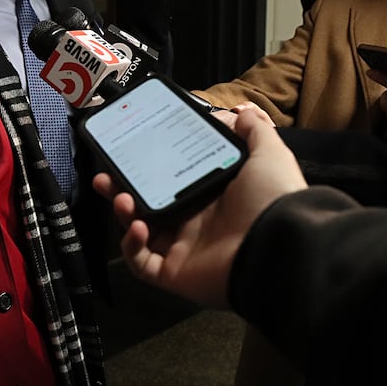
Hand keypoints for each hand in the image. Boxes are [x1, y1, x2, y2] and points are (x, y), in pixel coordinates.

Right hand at [94, 107, 307, 308]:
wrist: (281, 246)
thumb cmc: (273, 199)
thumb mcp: (268, 154)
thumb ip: (254, 131)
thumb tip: (238, 112)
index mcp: (211, 196)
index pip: (170, 180)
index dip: (149, 166)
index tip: (131, 150)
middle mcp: (194, 222)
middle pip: (146, 205)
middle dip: (121, 189)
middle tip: (106, 175)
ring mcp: (182, 249)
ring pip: (138, 232)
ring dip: (122, 212)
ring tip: (119, 197)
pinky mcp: (173, 273)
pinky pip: (141, 263)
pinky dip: (131, 246)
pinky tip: (136, 227)